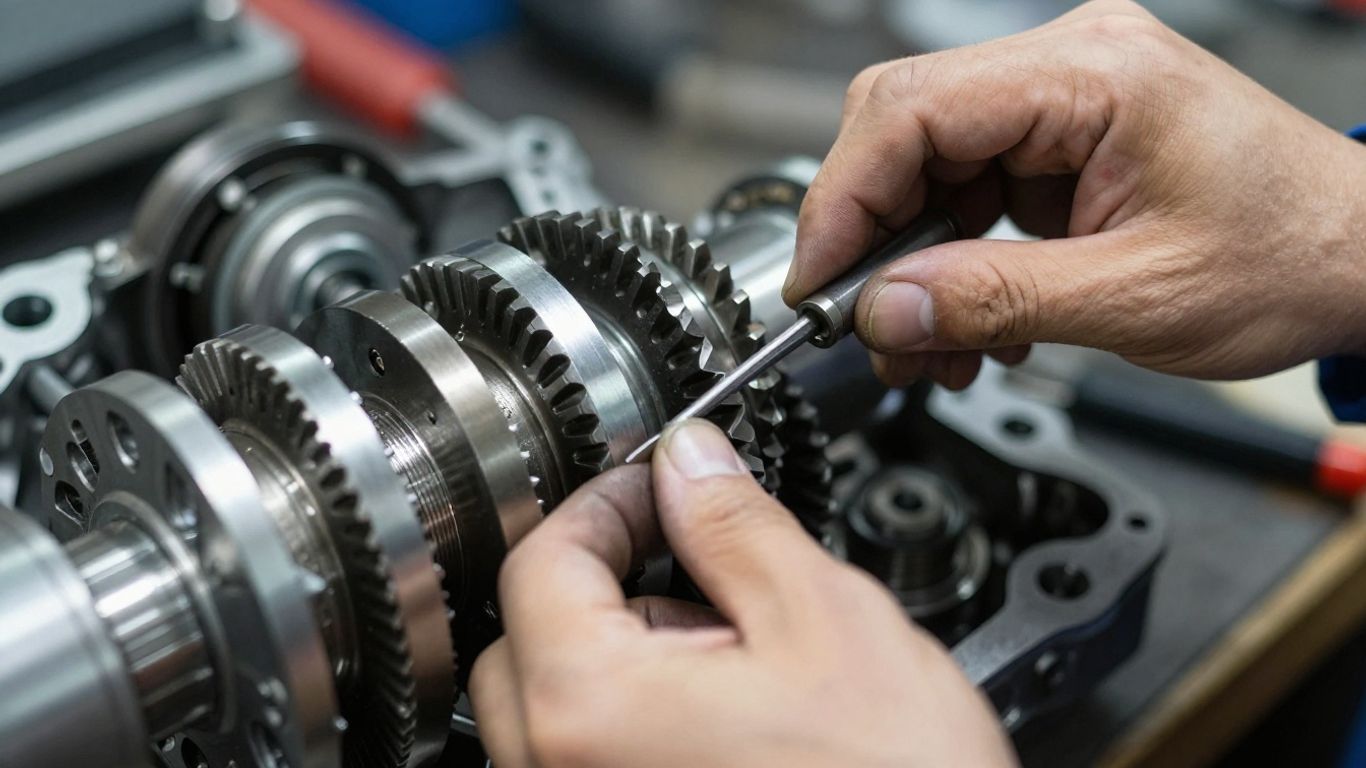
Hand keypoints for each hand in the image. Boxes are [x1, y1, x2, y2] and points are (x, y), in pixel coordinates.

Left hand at [469, 420, 1013, 767]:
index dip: (604, 504)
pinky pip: (588, 766)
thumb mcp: (826, 622)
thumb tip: (691, 463)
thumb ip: (736, 525)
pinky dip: (634, 724)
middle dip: (603, 585)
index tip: (658, 490)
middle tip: (692, 565)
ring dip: (621, 660)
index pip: (539, 564)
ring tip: (732, 659)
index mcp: (589, 711)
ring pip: (554, 712)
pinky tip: (725, 722)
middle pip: (525, 641)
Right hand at [785, 0, 1365, 387]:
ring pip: (925, 167)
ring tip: (922, 348)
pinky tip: (962, 321)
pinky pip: (967, 188)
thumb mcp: (1134, 298)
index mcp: (1092, 74)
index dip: (843, 200)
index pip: (910, 110)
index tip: (818, 282)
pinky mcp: (1061, 140)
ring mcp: (1063, 100)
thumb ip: (994, 300)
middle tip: (864, 323)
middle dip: (870, 236)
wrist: (1362, 260)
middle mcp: (1070, 66)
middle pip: (903, 128)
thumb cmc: (1292, 256)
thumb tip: (883, 311)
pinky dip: (949, 261)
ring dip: (909, 263)